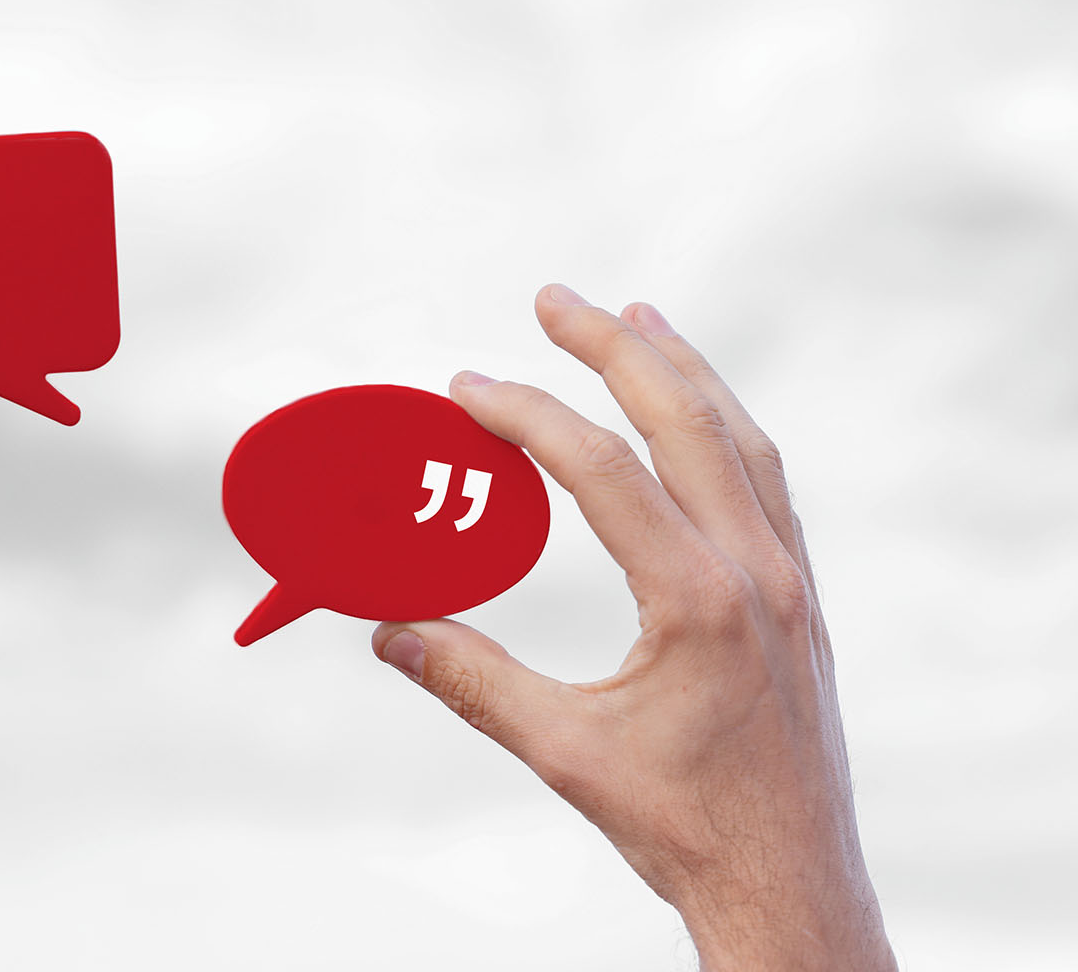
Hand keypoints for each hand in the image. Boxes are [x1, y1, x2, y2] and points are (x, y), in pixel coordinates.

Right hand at [372, 285, 894, 969]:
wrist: (789, 887)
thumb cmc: (679, 828)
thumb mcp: (561, 752)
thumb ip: (468, 678)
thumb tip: (380, 627)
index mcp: (701, 601)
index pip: (605, 471)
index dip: (528, 416)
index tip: (466, 386)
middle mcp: (761, 573)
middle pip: (687, 421)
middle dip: (615, 347)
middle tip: (552, 297)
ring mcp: (794, 583)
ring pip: (743, 441)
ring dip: (685, 371)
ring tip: (637, 315)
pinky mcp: (804, 603)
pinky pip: (768, 483)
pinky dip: (726, 428)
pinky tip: (697, 418)